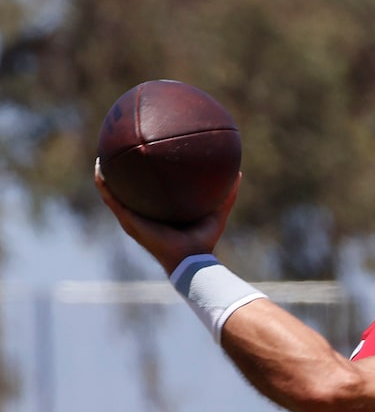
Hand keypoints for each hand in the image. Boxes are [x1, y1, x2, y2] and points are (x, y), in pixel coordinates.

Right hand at [95, 164, 238, 273]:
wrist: (190, 259)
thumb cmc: (203, 240)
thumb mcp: (216, 212)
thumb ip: (226, 194)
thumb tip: (238, 174)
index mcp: (159, 214)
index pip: (149, 194)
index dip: (145, 179)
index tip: (144, 159)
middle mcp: (143, 216)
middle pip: (127, 192)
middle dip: (122, 174)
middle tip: (119, 153)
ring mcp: (132, 218)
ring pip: (112, 193)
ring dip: (105, 176)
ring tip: (102, 157)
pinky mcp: (128, 220)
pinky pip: (110, 198)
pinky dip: (103, 183)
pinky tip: (100, 167)